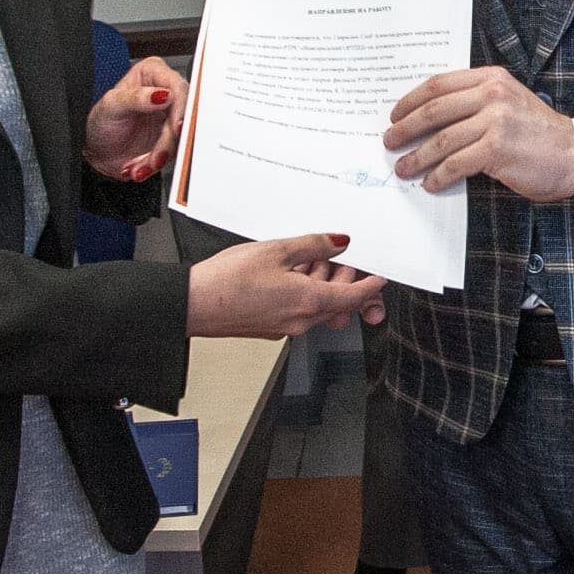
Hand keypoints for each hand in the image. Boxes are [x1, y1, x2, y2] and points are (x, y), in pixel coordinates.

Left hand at [82, 56, 183, 180]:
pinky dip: (157, 163)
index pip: (176, 87)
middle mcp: (166, 93)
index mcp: (152, 73)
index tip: (177, 126)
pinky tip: (140, 166)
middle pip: (183, 114)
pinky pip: (175, 152)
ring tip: (139, 165)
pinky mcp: (172, 139)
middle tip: (157, 156)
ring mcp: (171, 117)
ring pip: (181, 137)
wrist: (98, 152)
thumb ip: (136, 97)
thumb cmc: (101, 122)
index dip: (180, 108)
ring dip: (160, 156)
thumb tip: (162, 94)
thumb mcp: (112, 105)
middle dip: (168, 140)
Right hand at [186, 232, 385, 338]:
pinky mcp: (271, 329)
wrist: (193, 305)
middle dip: (340, 278)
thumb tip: (338, 243)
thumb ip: (313, 245)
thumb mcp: (276, 250)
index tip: (381, 278)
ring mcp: (286, 328)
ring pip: (317, 306)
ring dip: (318, 283)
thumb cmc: (227, 280)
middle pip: (337, 301)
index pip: (355, 296)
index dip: (371, 286)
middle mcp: (301, 321)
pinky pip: (298, 311)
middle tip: (330, 256)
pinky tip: (283, 274)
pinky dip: (301, 293)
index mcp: (309, 301)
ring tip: (299, 260)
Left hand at [385, 65, 573, 202]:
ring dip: (416, 157)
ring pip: (441, 140)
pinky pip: (456, 163)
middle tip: (390, 142)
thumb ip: (476, 102)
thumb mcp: (509, 102)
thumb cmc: (538, 134)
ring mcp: (495, 121)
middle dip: (406, 128)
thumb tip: (429, 120)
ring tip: (403, 168)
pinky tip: (431, 183)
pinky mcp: (497, 149)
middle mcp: (492, 94)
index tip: (395, 115)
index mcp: (491, 78)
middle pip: (434, 109)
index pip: (439, 84)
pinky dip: (438, 175)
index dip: (411, 100)